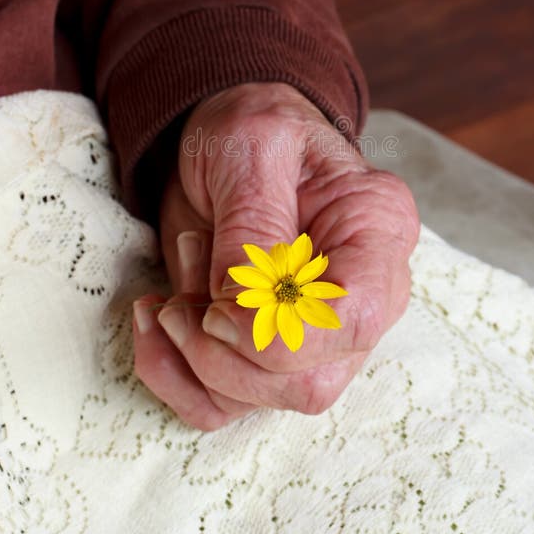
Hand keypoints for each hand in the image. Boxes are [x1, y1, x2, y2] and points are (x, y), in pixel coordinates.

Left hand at [132, 83, 419, 430]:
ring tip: (171, 292)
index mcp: (377, 232)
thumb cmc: (254, 130)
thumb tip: (239, 310)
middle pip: (310, 381)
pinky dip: (174, 376)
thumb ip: (253, 226)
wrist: (228, 142)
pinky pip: (222, 403)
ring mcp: (317, 333)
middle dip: (224, 356)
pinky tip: (157, 322)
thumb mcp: (251, 149)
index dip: (280, 334)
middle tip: (181, 299)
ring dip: (192, 359)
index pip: (354, 318)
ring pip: (261, 401)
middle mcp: (360, 295)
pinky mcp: (267, 351)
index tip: (215, 308)